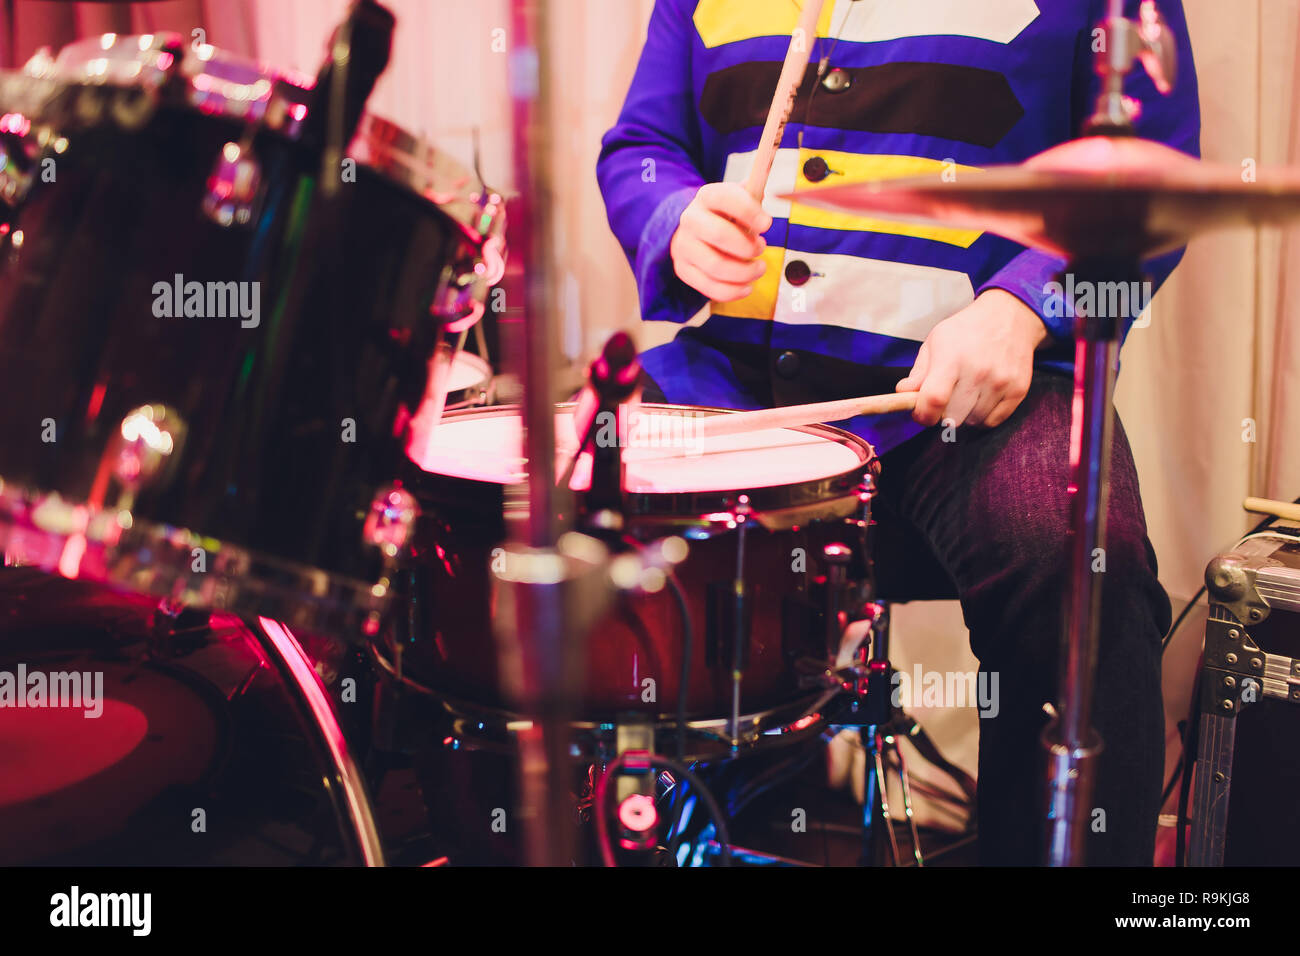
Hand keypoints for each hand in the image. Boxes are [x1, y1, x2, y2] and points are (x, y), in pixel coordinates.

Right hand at [670, 182, 772, 301]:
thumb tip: (765, 202)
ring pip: (716, 266)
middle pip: (719, 235)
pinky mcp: (684, 269)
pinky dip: (733, 291)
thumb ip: (754, 198)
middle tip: (761, 248)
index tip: (767, 224)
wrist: (694, 230)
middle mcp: (691, 220)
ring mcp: (684, 246)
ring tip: (758, 269)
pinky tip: (747, 286)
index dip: (749, 212)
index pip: (725, 199)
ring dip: (744, 272)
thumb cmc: (724, 216)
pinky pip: (710, 287)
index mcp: (707, 197)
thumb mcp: (738, 199)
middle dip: (747, 246)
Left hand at [895, 289, 1048, 427]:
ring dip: (964, 415)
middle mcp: (979, 371)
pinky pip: (993, 421)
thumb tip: (903, 394)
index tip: (921, 413)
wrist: (1009, 317)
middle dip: (942, 414)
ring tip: (964, 395)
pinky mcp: (1018, 390)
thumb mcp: (935, 342)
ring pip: (972, 422)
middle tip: (944, 399)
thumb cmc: (966, 331)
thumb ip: (918, 372)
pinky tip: (980, 399)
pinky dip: (983, 417)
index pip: (934, 400)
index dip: (923, 415)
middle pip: (952, 417)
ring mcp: (1001, 382)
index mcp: (952, 358)